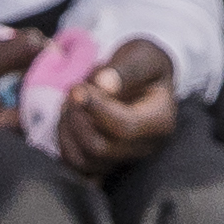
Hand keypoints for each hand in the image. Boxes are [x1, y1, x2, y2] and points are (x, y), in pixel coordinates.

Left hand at [53, 40, 180, 172]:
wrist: (144, 81)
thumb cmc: (145, 66)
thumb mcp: (143, 57)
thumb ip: (126, 70)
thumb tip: (103, 85)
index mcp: (159, 122)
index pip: (124, 127)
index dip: (96, 110)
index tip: (77, 89)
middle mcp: (143, 148)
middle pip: (100, 149)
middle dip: (78, 118)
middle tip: (75, 88)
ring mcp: (122, 160)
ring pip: (83, 161)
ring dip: (67, 128)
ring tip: (71, 100)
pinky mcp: (103, 164)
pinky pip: (76, 166)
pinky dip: (64, 142)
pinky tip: (68, 117)